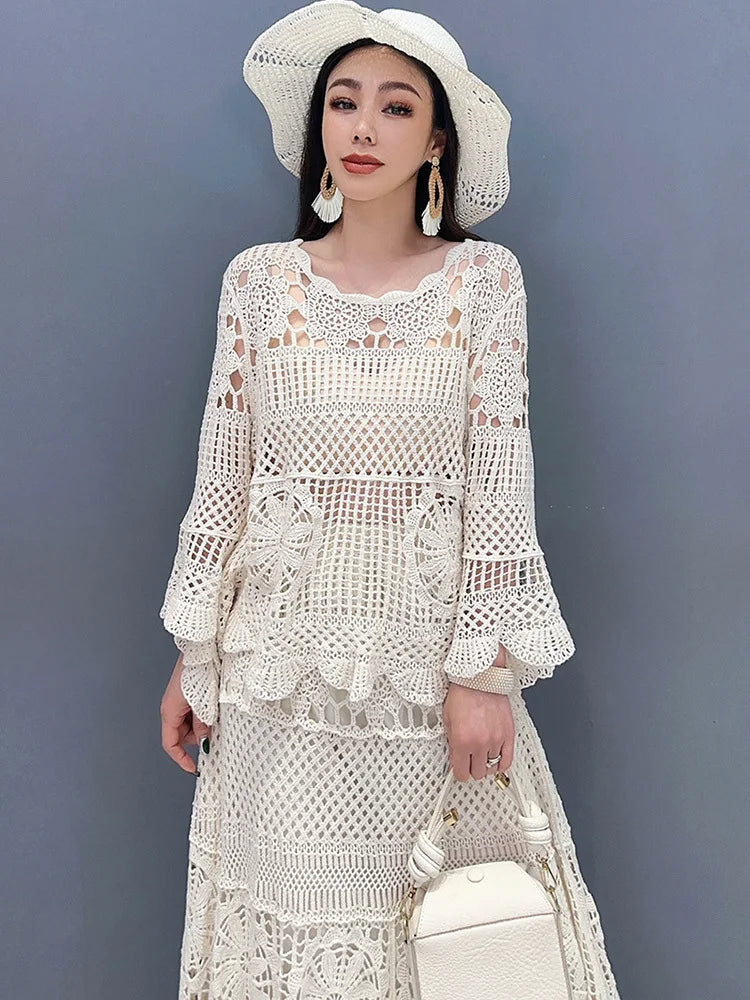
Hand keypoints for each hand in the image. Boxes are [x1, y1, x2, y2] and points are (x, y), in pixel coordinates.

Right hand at [160, 654, 210, 773]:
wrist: (202, 649)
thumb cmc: (199, 672)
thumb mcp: (203, 705)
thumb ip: (202, 726)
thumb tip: (204, 742)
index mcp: (169, 711)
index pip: (170, 743)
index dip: (181, 759)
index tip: (193, 767)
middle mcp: (170, 707)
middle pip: (180, 735)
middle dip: (195, 739)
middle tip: (213, 735)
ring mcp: (177, 700)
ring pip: (187, 724)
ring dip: (200, 726)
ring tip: (215, 717)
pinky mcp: (186, 694)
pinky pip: (191, 713)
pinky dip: (202, 716)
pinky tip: (213, 710)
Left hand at [442, 684, 514, 780]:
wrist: (480, 678)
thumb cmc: (463, 693)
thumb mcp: (447, 718)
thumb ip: (451, 740)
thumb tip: (455, 754)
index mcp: (462, 740)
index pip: (462, 773)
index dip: (459, 773)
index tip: (459, 769)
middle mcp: (480, 743)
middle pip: (478, 773)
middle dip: (472, 769)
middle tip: (469, 761)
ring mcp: (496, 740)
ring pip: (492, 768)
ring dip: (486, 765)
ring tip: (482, 757)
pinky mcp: (508, 734)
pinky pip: (508, 760)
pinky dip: (501, 764)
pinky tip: (496, 761)